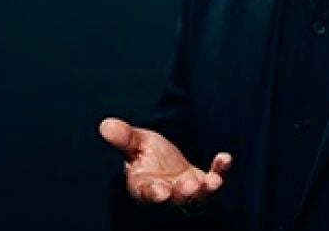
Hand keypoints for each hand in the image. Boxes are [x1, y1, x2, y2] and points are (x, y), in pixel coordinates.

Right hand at [99, 117, 232, 209]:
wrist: (166, 165)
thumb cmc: (148, 158)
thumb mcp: (136, 145)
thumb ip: (124, 138)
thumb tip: (105, 125)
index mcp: (145, 190)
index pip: (149, 196)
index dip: (155, 195)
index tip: (161, 192)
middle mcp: (169, 197)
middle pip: (177, 203)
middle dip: (184, 195)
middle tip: (190, 186)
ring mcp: (190, 195)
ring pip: (200, 201)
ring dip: (207, 192)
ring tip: (214, 182)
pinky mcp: (207, 187)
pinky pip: (217, 183)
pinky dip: (221, 172)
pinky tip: (224, 159)